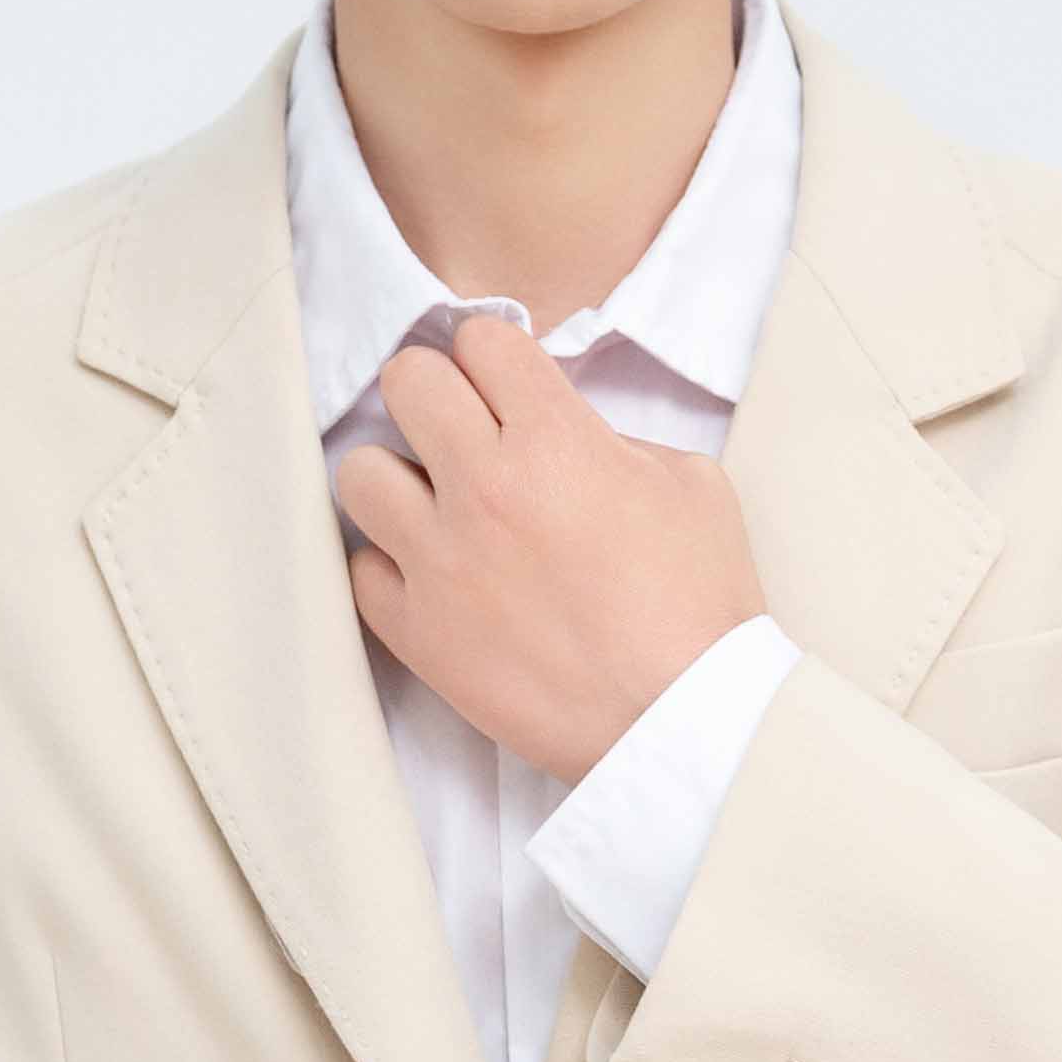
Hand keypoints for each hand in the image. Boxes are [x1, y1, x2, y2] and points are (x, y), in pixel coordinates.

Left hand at [330, 312, 764, 778]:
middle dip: (435, 392)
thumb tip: (568, 435)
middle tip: (460, 428)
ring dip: (397, 478)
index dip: (496, 356)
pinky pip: (362, 570)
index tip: (505, 383)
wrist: (684, 722)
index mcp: (556, 440)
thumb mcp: (692, 485)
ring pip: (359, 472)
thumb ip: (616, 439)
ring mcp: (441, 561)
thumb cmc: (702, 606)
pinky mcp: (419, 632)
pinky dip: (393, 567)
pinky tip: (433, 575)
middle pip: (406, 382)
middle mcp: (485, 487)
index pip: (482, 340)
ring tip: (434, 504)